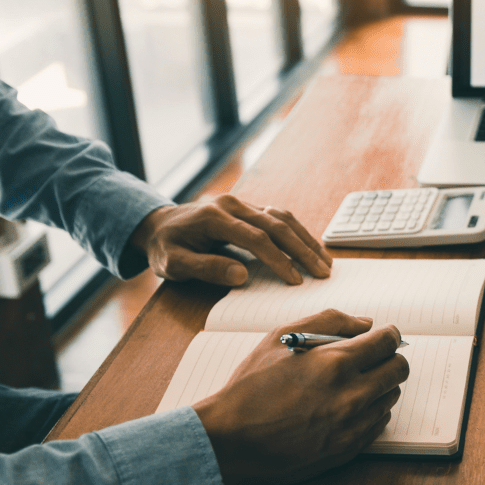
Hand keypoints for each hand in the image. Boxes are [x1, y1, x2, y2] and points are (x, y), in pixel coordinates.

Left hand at [130, 194, 331, 285]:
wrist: (160, 224)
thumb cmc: (167, 247)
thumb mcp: (174, 264)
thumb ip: (206, 268)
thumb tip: (241, 276)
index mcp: (215, 217)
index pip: (256, 238)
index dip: (278, 259)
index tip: (294, 280)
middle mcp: (233, 205)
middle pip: (277, 224)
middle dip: (302, 249)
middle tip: (322, 271)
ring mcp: (242, 203)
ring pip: (283, 217)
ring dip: (306, 239)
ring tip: (324, 261)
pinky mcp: (249, 207)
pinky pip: (279, 216)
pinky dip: (298, 232)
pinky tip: (310, 247)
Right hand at [193, 310, 408, 484]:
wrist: (230, 441)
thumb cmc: (251, 387)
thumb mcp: (281, 339)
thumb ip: (329, 322)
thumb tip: (366, 323)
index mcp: (334, 364)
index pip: (388, 342)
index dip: (389, 335)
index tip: (384, 336)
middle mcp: (350, 395)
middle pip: (399, 369)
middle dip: (389, 358)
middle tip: (372, 358)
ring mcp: (351, 426)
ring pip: (391, 396)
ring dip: (380, 385)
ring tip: (354, 383)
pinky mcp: (348, 449)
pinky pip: (380, 423)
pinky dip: (372, 410)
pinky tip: (348, 406)